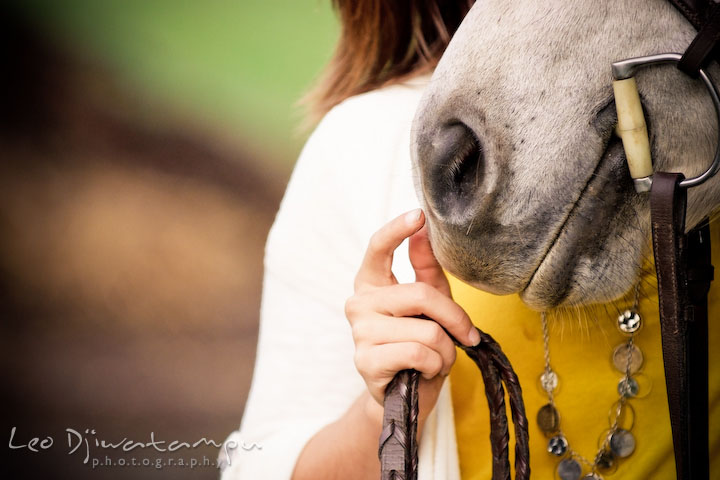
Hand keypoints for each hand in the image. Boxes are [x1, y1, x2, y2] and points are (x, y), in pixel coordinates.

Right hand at [345, 208, 479, 416]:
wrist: (406, 395)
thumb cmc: (418, 343)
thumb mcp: (428, 302)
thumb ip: (424, 266)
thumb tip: (423, 229)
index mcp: (371, 283)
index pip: (377, 248)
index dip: (397, 230)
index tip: (419, 215)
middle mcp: (358, 303)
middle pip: (420, 294)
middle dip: (455, 318)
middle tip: (467, 335)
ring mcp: (359, 332)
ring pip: (426, 330)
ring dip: (445, 350)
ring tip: (437, 359)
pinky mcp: (366, 361)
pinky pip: (419, 354)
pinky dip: (435, 365)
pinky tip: (425, 372)